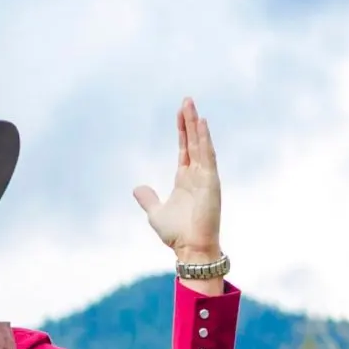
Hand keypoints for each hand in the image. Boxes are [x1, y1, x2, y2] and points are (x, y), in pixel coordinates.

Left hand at [132, 98, 221, 264]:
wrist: (190, 249)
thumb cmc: (177, 234)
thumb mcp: (155, 213)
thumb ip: (148, 199)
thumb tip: (137, 188)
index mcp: (185, 179)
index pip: (185, 148)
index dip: (182, 130)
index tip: (180, 112)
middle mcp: (197, 174)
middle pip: (193, 141)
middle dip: (189, 121)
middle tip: (187, 100)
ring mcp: (206, 177)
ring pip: (201, 144)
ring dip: (196, 124)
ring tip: (191, 105)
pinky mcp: (211, 182)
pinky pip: (207, 156)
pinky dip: (205, 139)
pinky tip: (201, 124)